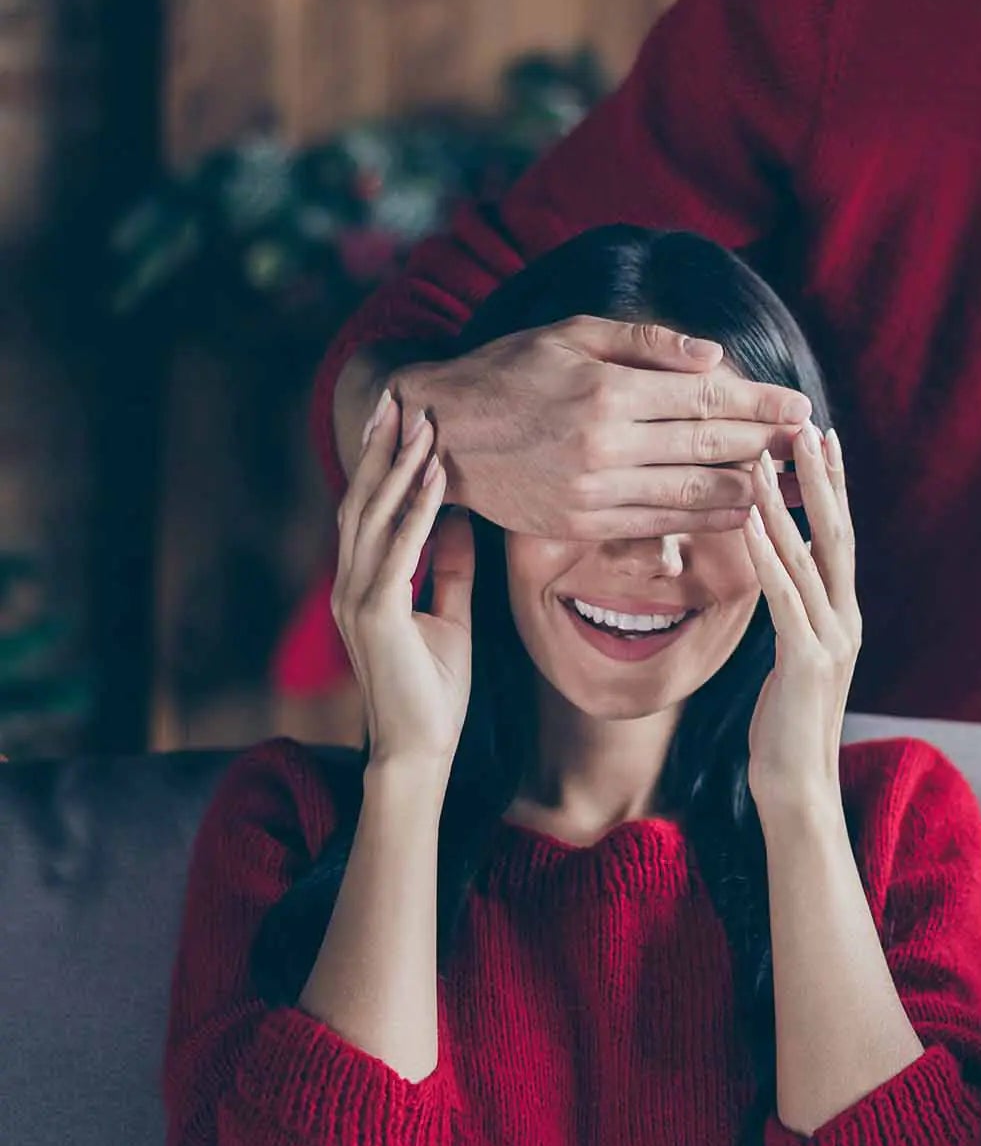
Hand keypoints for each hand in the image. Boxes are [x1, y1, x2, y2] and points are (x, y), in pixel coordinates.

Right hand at [332, 388, 475, 774]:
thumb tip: (464, 517)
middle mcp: (352, 584)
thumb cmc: (434, 689)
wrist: (421, 750)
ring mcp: (357, 598)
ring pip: (374, 516)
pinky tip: (437, 477)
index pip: (370, 509)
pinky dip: (418, 509)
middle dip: (381, 447)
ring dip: (399, 466)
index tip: (402, 416)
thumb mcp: (452, 615)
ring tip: (422, 422)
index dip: (383, 461)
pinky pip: (400, 550)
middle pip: (362, 500)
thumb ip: (450, 567)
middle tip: (399, 396)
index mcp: (365, 583)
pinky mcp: (376, 615)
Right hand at [401, 317, 814, 543]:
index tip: (801, 405)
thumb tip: (714, 355)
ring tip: (791, 483)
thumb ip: (647, 343)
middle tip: (810, 444)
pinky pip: (659, 523)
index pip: (704, 397)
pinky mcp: (581, 522)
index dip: (759, 403)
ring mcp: (592, 488)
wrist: (441, 432)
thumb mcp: (573, 333)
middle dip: (767, 444)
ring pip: (690, 491)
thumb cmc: (510, 369)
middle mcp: (604, 442)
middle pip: (708, 446)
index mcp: (607, 388)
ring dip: (749, 489)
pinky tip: (741, 513)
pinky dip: (706, 520)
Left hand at [740, 422, 860, 814]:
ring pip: (810, 557)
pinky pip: (784, 595)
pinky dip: (767, 553)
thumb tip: (788, 571)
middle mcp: (846, 619)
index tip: (823, 439)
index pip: (841, 538)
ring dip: (786, 505)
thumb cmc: (786, 726)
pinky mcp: (807, 660)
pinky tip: (748, 520)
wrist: (798, 787)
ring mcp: (832, 638)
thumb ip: (798, 614)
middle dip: (821, 478)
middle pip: (838, 533)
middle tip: (806, 427)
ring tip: (765, 461)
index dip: (835, 486)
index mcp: (844, 616)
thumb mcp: (796, 659)